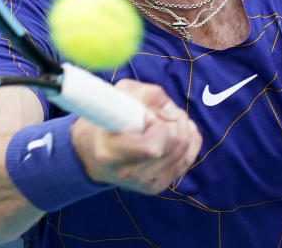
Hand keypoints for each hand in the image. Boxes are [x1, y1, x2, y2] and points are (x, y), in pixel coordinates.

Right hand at [70, 78, 201, 193]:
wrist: (92, 150)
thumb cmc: (107, 116)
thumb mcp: (120, 95)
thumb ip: (146, 95)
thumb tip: (171, 111)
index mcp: (110, 151)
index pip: (152, 147)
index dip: (159, 125)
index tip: (148, 114)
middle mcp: (126, 173)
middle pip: (174, 145)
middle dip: (177, 121)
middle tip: (164, 111)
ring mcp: (142, 183)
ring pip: (184, 152)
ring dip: (184, 130)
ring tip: (168, 119)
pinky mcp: (155, 186)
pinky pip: (185, 161)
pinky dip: (189, 143)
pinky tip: (177, 131)